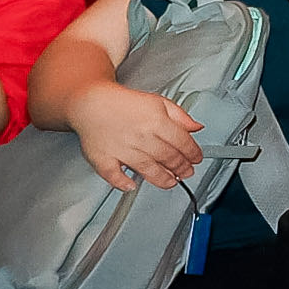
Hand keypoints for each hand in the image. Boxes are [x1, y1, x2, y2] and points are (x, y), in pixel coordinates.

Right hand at [70, 82, 203, 190]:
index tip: (197, 159)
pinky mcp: (102, 158)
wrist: (92, 103)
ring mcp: (121, 149)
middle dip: (181, 168)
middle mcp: (141, 136)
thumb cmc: (125, 104)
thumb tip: (197, 128)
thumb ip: (181, 116)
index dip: (193, 153)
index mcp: (156, 121)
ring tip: (171, 182)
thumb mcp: (159, 102)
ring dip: (162, 179)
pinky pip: (113, 175)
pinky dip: (122, 183)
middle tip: (187, 172)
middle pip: (167, 157)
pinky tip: (131, 186)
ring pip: (146, 169)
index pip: (182, 141)